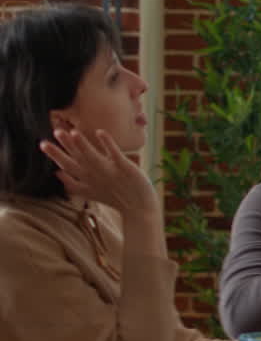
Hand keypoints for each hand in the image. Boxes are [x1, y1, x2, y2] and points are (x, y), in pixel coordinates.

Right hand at [39, 128, 157, 214]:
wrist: (138, 209)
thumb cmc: (114, 198)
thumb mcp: (89, 192)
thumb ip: (72, 183)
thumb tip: (56, 173)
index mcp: (86, 179)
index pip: (67, 166)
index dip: (55, 155)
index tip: (42, 143)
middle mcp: (95, 175)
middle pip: (78, 159)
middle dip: (66, 146)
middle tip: (55, 131)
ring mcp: (109, 171)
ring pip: (93, 156)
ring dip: (83, 145)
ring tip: (73, 132)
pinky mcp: (124, 168)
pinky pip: (115, 154)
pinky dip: (108, 144)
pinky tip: (100, 132)